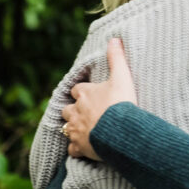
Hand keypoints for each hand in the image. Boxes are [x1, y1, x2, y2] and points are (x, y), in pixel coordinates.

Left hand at [61, 38, 135, 160]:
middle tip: (85, 113)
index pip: (77, 89)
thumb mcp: (122, 77)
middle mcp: (76, 111)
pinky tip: (84, 148)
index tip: (89, 94)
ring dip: (73, 128)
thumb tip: (114, 39)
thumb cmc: (121, 103)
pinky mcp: (79, 146)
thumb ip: (117, 58)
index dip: (82, 91)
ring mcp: (76, 129)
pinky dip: (77, 148)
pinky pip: (73, 149)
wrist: (120, 130)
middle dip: (73, 110)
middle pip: (67, 109)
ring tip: (83, 129)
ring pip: (67, 128)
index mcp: (85, 94)